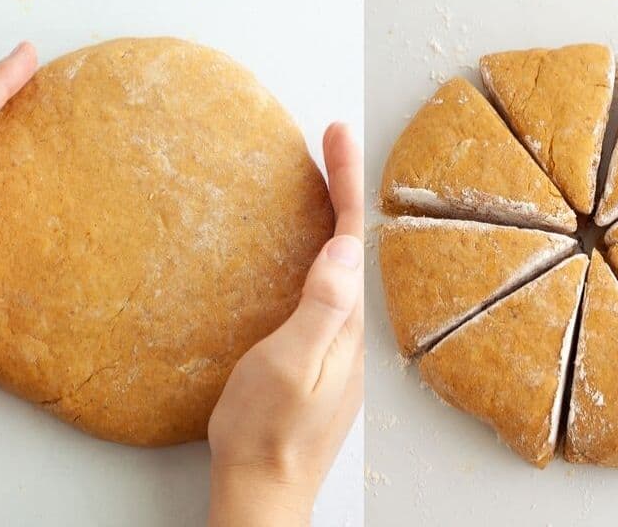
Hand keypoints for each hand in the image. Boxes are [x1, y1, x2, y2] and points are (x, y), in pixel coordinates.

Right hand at [207, 123, 363, 526]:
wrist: (264, 484)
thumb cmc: (268, 431)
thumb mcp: (291, 367)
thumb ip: (319, 310)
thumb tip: (342, 251)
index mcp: (345, 321)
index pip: (352, 235)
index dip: (345, 180)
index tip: (335, 133)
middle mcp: (349, 325)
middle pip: (353, 240)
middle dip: (343, 184)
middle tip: (330, 138)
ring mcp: (336, 338)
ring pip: (341, 259)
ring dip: (335, 211)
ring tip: (324, 174)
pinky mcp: (318, 349)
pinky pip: (326, 281)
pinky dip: (320, 244)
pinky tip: (308, 244)